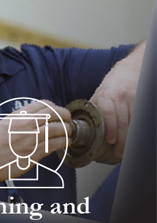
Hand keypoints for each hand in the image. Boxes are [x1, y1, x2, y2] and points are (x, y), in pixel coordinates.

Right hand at [0, 100, 69, 181]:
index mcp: (17, 116)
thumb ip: (21, 119)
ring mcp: (30, 139)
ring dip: (68, 130)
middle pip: (54, 114)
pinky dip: (65, 142)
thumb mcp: (5, 123)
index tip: (59, 111)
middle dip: (66, 116)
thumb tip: (38, 117)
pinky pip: (55, 144)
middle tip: (69, 120)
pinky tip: (66, 142)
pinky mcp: (34, 153)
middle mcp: (25, 125)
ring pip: (58, 129)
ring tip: (70, 132)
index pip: (43, 104)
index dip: (55, 106)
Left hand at [90, 43, 144, 157]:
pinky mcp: (143, 101)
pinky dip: (138, 130)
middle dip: (122, 140)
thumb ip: (94, 108)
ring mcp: (134, 99)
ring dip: (131, 138)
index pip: (108, 114)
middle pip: (123, 122)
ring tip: (127, 150)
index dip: (110, 129)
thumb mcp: (100, 93)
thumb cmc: (113, 85)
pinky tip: (134, 139)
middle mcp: (120, 96)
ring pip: (133, 123)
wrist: (132, 69)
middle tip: (119, 153)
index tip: (110, 141)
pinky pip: (140, 119)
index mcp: (106, 95)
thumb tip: (80, 126)